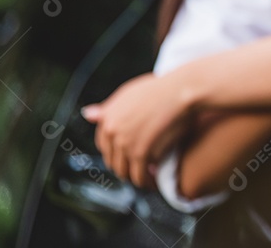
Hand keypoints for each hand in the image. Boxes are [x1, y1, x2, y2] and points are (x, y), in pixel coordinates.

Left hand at [82, 72, 193, 188]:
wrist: (182, 90)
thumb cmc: (162, 89)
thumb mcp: (130, 93)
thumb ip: (109, 108)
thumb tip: (87, 113)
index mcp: (107, 118)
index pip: (104, 146)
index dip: (117, 153)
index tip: (129, 155)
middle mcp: (111, 131)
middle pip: (113, 161)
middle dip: (126, 167)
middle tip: (142, 167)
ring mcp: (124, 143)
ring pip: (124, 171)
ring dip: (135, 177)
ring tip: (149, 177)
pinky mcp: (140, 152)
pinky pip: (140, 176)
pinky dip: (146, 182)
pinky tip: (155, 181)